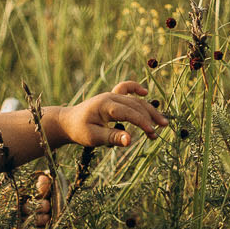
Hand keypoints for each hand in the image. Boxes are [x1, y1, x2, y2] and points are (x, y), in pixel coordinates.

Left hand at [53, 80, 168, 148]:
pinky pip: (125, 88)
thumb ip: (112, 137)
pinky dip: (135, 88)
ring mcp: (111, 95)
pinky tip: (144, 93)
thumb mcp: (94, 138)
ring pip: (135, 100)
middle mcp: (110, 97)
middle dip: (149, 119)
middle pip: (135, 105)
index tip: (152, 133)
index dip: (142, 122)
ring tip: (161, 124)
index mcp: (104, 106)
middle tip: (158, 133)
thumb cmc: (79, 131)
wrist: (67, 122)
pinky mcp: (111, 97)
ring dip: (149, 111)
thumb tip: (130, 140)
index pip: (129, 113)